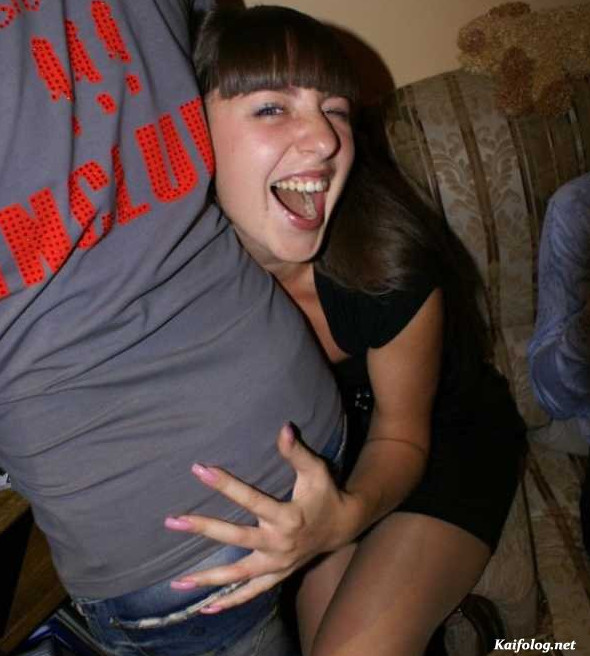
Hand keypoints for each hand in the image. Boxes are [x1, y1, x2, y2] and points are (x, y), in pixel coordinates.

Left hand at [164, 424, 360, 611]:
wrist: (343, 526)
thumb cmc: (326, 494)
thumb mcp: (315, 471)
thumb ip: (297, 452)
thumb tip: (284, 428)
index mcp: (288, 516)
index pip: (251, 499)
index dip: (225, 484)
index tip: (199, 470)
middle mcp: (280, 544)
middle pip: (237, 538)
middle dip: (204, 528)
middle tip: (174, 520)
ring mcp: (277, 564)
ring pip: (238, 574)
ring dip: (208, 578)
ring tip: (177, 582)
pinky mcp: (277, 575)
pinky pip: (252, 592)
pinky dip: (231, 601)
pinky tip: (207, 607)